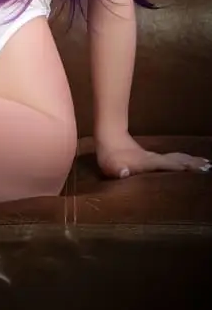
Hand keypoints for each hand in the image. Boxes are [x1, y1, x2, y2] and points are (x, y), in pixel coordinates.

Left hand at [96, 133, 210, 179]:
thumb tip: (124, 172)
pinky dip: (183, 160)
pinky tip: (186, 162)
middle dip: (194, 164)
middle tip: (209, 167)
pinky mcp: (152, 157)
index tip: (200, 169)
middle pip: (178, 160)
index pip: (170, 165)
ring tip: (206, 164)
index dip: (184, 168)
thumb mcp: (110, 165)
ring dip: (191, 161)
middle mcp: (155, 159)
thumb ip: (117, 169)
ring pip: (177, 158)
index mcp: (149, 163)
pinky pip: (172, 158)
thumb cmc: (109, 155)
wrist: (109, 136)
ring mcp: (154, 157)